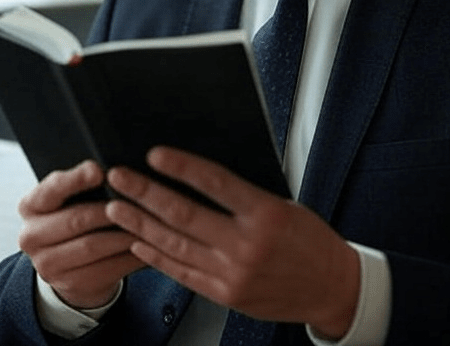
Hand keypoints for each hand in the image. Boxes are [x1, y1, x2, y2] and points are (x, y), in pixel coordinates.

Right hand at [17, 160, 146, 309]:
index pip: (52, 189)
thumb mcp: (70, 196)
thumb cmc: (76, 213)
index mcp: (30, 206)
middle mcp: (30, 236)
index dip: (75, 179)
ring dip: (124, 232)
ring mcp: (48, 265)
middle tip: (139, 197)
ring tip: (149, 219)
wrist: (69, 262)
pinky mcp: (71, 284)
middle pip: (76, 219)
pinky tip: (149, 245)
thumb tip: (115, 169)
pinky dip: (131, 255)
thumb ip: (83, 181)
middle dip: (111, 207)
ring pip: (93, 245)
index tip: (99, 170)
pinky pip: (106, 268)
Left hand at [105, 147, 359, 339]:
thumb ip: (244, 196)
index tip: (154, 154)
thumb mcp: (285, 207)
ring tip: (118, 208)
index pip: (214, 182)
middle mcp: (246, 245)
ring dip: (140, 225)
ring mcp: (233, 274)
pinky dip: (157, 257)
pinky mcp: (225, 294)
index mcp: (266, 214)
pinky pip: (182, 272)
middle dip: (145, 194)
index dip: (180, 167)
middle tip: (120, 178)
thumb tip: (199, 175)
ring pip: (175, 244)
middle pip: (184, 214)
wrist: (332, 288)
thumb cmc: (311, 241)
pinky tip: (139, 243)